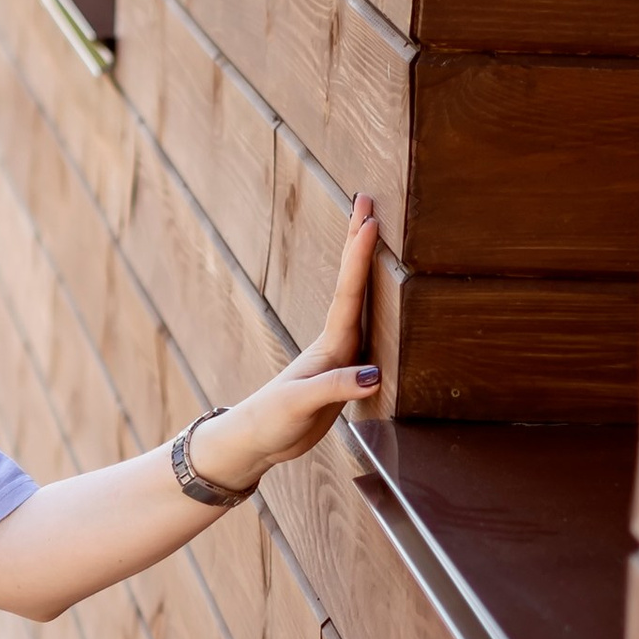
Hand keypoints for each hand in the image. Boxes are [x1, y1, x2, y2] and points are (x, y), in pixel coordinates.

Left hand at [202, 193, 383, 489]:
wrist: (257, 441)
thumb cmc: (272, 421)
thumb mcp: (301, 404)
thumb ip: (335, 388)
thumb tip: (373, 374)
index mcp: (330, 344)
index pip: (349, 292)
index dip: (359, 257)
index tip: (370, 220)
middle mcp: (337, 341)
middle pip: (353, 281)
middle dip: (358, 240)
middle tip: (365, 198)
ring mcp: (341, 353)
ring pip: (359, 298)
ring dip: (365, 263)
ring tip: (372, 229)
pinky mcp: (345, 372)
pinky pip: (366, 326)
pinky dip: (373, 302)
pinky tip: (382, 296)